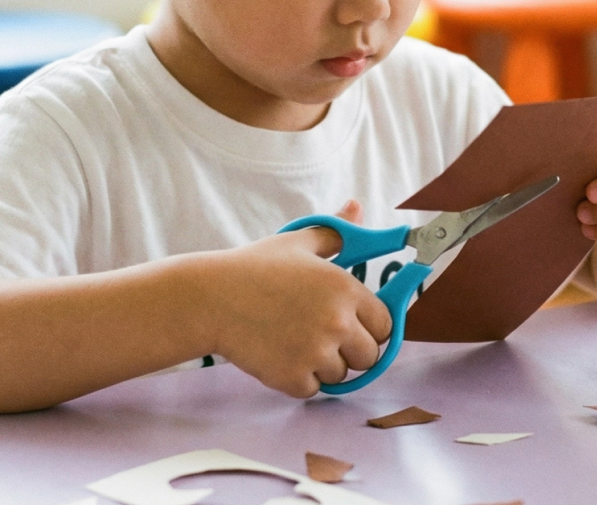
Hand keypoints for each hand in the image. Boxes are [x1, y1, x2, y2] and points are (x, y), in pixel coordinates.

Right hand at [189, 229, 392, 398]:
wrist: (211, 299)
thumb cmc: (254, 267)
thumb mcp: (297, 242)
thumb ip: (336, 231)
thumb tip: (356, 207)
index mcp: (345, 289)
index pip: (385, 324)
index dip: (369, 325)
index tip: (350, 323)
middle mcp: (338, 322)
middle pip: (370, 355)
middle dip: (350, 350)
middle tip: (320, 336)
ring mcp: (316, 353)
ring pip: (341, 374)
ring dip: (323, 365)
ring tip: (294, 342)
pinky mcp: (293, 377)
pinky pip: (313, 389)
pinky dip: (299, 379)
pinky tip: (279, 355)